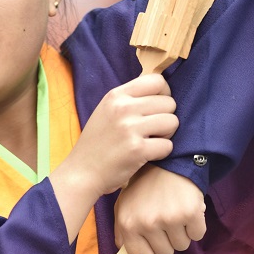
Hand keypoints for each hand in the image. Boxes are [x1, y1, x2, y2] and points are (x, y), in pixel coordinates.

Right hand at [50, 74, 177, 242]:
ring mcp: (130, 128)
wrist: (81, 173)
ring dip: (166, 135)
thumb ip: (129, 100)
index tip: (157, 108)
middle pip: (169, 103)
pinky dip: (161, 153)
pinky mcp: (137, 149)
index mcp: (116, 95)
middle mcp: (123, 108)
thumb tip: (162, 92)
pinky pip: (168, 145)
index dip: (164, 94)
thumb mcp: (106, 111)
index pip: (157, 81)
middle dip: (165, 118)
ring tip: (150, 141)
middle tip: (151, 131)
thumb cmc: (96, 144)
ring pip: (172, 122)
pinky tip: (147, 155)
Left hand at [114, 162, 206, 253]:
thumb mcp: (123, 206)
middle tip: (165, 220)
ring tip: (174, 213)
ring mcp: (169, 218)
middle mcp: (147, 223)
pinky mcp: (190, 213)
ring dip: (181, 233)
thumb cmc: (143, 187)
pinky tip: (187, 211)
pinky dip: (195, 226)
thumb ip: (122, 232)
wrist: (168, 163)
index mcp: (128, 224)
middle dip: (167, 241)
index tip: (154, 242)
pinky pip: (198, 235)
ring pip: (182, 246)